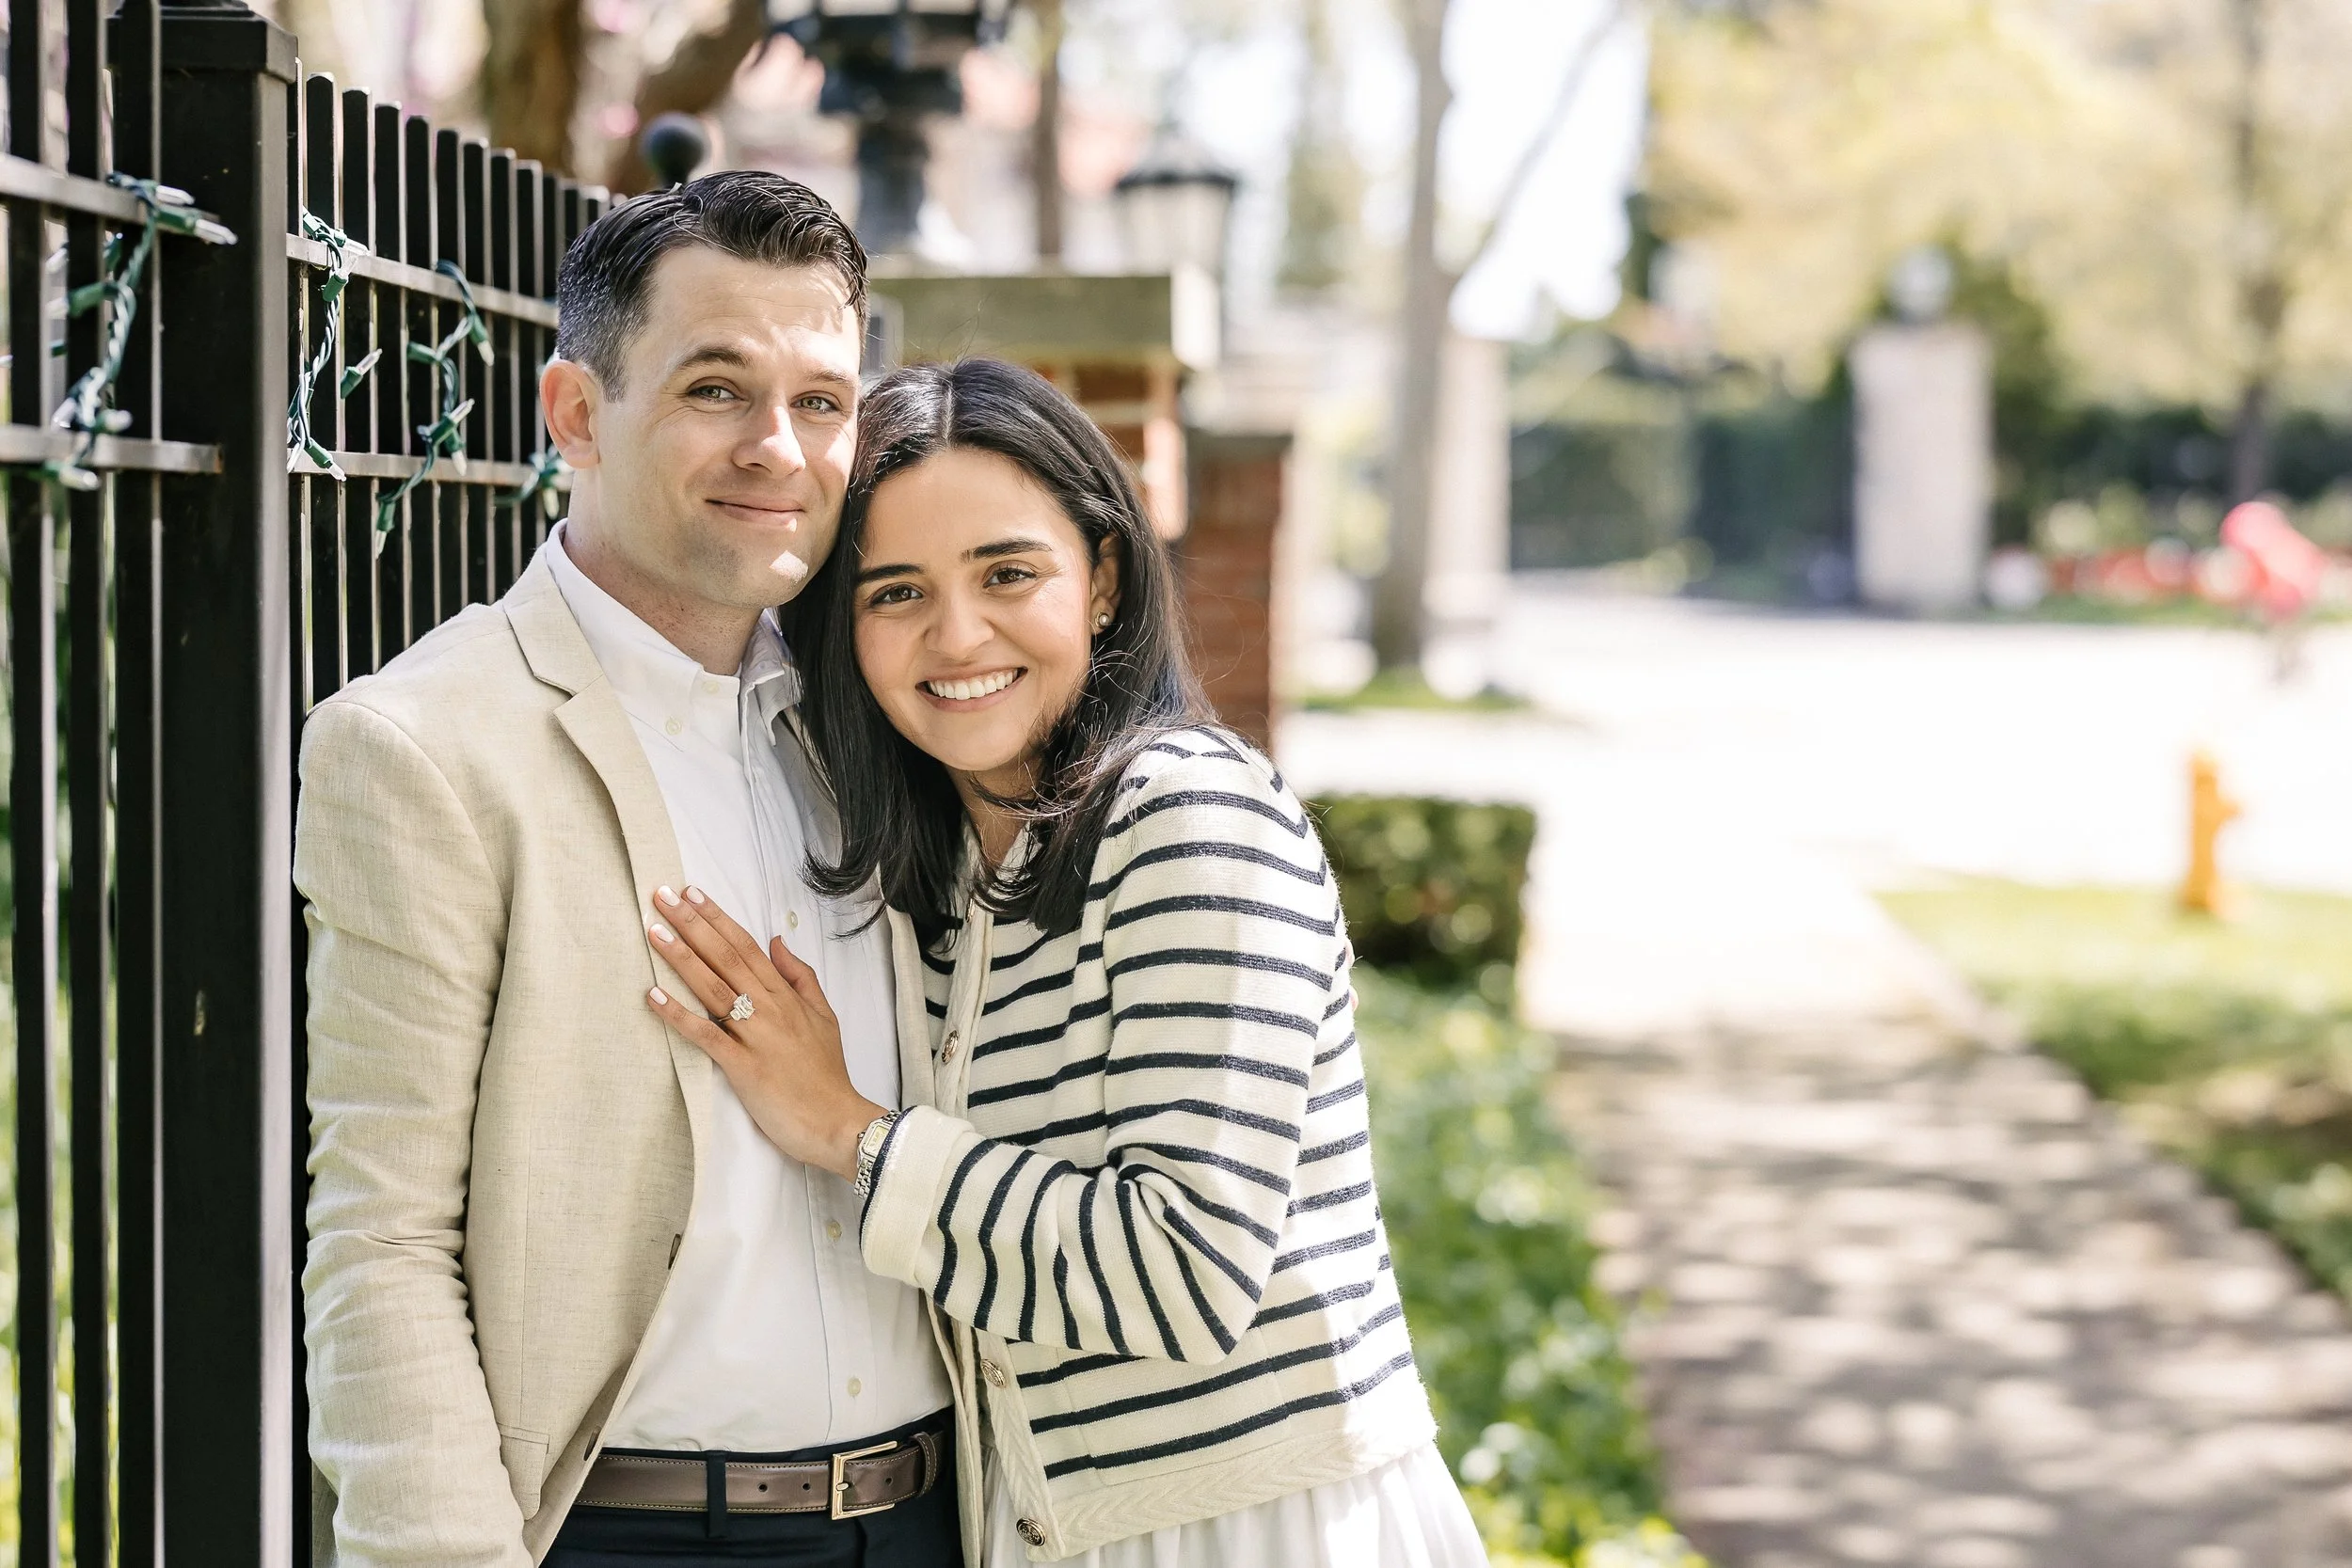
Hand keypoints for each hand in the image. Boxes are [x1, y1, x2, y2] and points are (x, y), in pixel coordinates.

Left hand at [643, 885, 886, 1181]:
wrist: (837, 1121)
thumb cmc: (827, 1074)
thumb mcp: (825, 1016)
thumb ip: (800, 977)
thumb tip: (778, 941)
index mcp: (786, 996)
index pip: (747, 946)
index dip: (718, 918)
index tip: (693, 894)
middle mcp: (769, 1008)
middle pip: (725, 957)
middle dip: (692, 924)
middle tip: (664, 896)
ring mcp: (755, 1035)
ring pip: (712, 987)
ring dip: (680, 957)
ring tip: (655, 931)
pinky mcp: (742, 1066)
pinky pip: (705, 1034)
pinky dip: (678, 1015)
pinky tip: (653, 996)